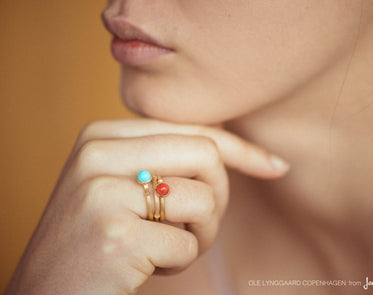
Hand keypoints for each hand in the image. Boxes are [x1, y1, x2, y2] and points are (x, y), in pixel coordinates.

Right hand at [5, 118, 288, 294]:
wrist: (45, 291)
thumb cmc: (96, 238)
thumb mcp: (121, 184)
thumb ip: (163, 159)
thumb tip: (231, 150)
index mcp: (102, 135)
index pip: (193, 130)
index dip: (242, 150)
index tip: (277, 167)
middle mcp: (98, 154)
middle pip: (206, 156)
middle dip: (220, 196)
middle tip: (200, 225)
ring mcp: (103, 193)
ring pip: (204, 199)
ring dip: (201, 233)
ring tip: (169, 247)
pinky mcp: (115, 235)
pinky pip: (187, 242)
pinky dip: (181, 259)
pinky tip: (150, 266)